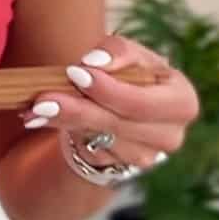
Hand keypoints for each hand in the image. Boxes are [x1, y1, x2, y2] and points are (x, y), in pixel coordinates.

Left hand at [20, 35, 198, 172]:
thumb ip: (116, 52)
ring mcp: (147, 157)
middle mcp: (170, 134)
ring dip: (64, 121)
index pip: (143, 100)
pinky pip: (91, 150)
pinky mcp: (122, 168)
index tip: (75, 72)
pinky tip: (44, 118)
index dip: (108, 89)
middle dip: (79, 109)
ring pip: (100, 139)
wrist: (120, 108)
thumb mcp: (128, 55)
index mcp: (182, 100)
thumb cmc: (128, 75)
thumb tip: (93, 63)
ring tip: (36, 108)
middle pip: (118, 123)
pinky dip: (65, 132)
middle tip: (44, 98)